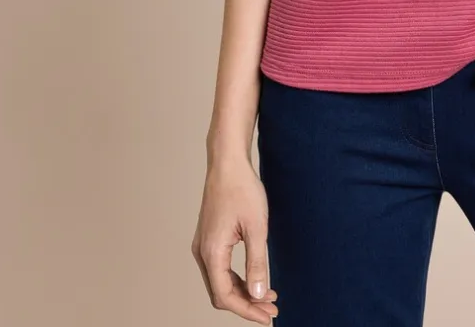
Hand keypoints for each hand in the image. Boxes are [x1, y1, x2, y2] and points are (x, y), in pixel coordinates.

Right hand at [191, 154, 279, 321]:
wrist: (227, 163)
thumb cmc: (242, 189)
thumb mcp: (257, 227)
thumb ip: (257, 263)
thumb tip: (259, 295)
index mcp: (211, 251)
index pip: (225, 296)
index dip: (247, 310)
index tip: (268, 317)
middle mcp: (202, 252)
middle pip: (220, 293)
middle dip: (246, 304)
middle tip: (272, 309)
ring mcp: (202, 245)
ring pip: (220, 282)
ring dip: (243, 292)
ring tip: (268, 297)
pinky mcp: (208, 239)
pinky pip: (220, 269)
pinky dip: (236, 279)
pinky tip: (255, 279)